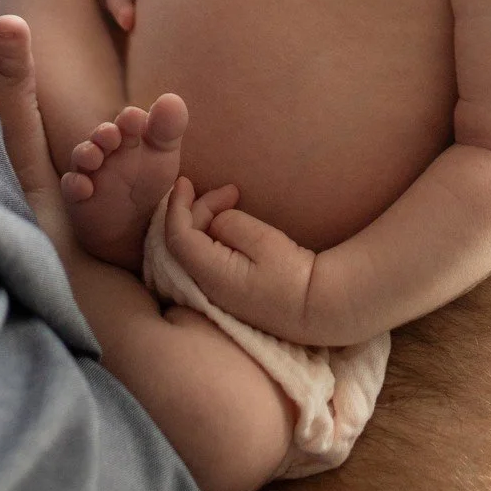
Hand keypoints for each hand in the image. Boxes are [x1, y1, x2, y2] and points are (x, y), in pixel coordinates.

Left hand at [163, 176, 318, 340]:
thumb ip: (230, 224)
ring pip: (193, 249)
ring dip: (206, 220)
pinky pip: (204, 259)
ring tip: (232, 201)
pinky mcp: (226, 293)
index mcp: (210, 274)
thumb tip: (215, 221)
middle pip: (184, 240)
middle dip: (200, 208)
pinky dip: (210, 236)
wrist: (314, 309)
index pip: (178, 237)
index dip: (176, 206)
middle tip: (231, 191)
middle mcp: (205, 287)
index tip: (184, 181)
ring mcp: (214, 293)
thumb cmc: (292, 275)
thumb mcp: (263, 242)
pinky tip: (227, 226)